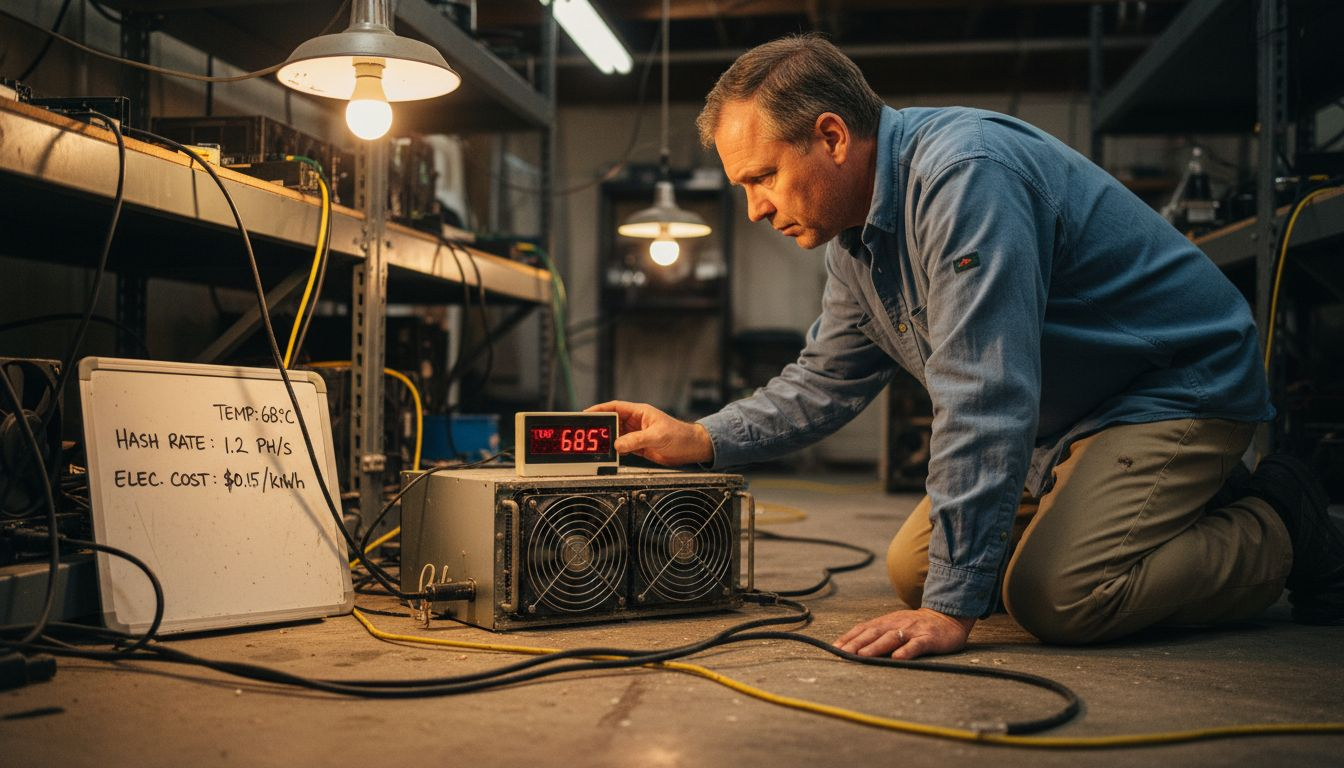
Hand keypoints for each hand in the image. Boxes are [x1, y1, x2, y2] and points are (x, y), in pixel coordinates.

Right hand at [585, 401, 713, 465]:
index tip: (587, 413)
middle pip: (612, 422)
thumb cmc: (680, 435)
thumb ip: (637, 440)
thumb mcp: (657, 436)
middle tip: (586, 433)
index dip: (600, 409)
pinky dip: (614, 451)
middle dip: (599, 426)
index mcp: (640, 412)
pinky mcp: (638, 447)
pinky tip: (609, 454)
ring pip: (615, 436)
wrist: (692, 449)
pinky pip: (622, 447)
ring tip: (596, 445)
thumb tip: (618, 445)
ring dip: (607, 441)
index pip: (615, 407)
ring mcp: (636, 435)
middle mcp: (636, 422)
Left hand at [833, 608, 974, 659]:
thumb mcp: (894, 626)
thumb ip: (876, 634)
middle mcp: (897, 624)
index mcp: (886, 621)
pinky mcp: (928, 638)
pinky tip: (898, 657)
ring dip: (876, 646)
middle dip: (857, 643)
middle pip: (873, 633)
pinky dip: (906, 650)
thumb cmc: (915, 626)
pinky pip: (916, 645)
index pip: (863, 628)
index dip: (849, 637)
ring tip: (863, 655)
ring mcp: (913, 630)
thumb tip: (852, 648)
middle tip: (843, 653)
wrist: (946, 618)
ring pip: (892, 638)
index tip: (835, 647)